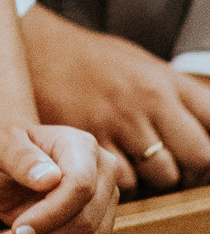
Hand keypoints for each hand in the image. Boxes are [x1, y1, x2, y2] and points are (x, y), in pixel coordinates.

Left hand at [0, 123, 117, 233]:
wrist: (8, 157)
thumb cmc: (2, 146)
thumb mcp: (0, 145)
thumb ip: (21, 157)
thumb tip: (48, 178)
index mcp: (83, 147)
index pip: (80, 188)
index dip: (50, 215)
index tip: (16, 230)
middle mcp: (103, 176)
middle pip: (86, 223)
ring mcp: (105, 206)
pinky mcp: (98, 232)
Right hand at [20, 4, 209, 192]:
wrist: (40, 50)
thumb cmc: (96, 62)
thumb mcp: (144, 66)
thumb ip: (179, 97)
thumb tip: (208, 130)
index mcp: (164, 81)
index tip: (202, 159)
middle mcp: (148, 100)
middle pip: (198, 158)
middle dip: (191, 171)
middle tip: (175, 169)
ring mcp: (120, 122)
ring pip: (163, 177)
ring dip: (156, 181)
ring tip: (139, 167)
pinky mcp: (91, 142)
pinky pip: (124, 183)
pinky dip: (122, 183)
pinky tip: (112, 167)